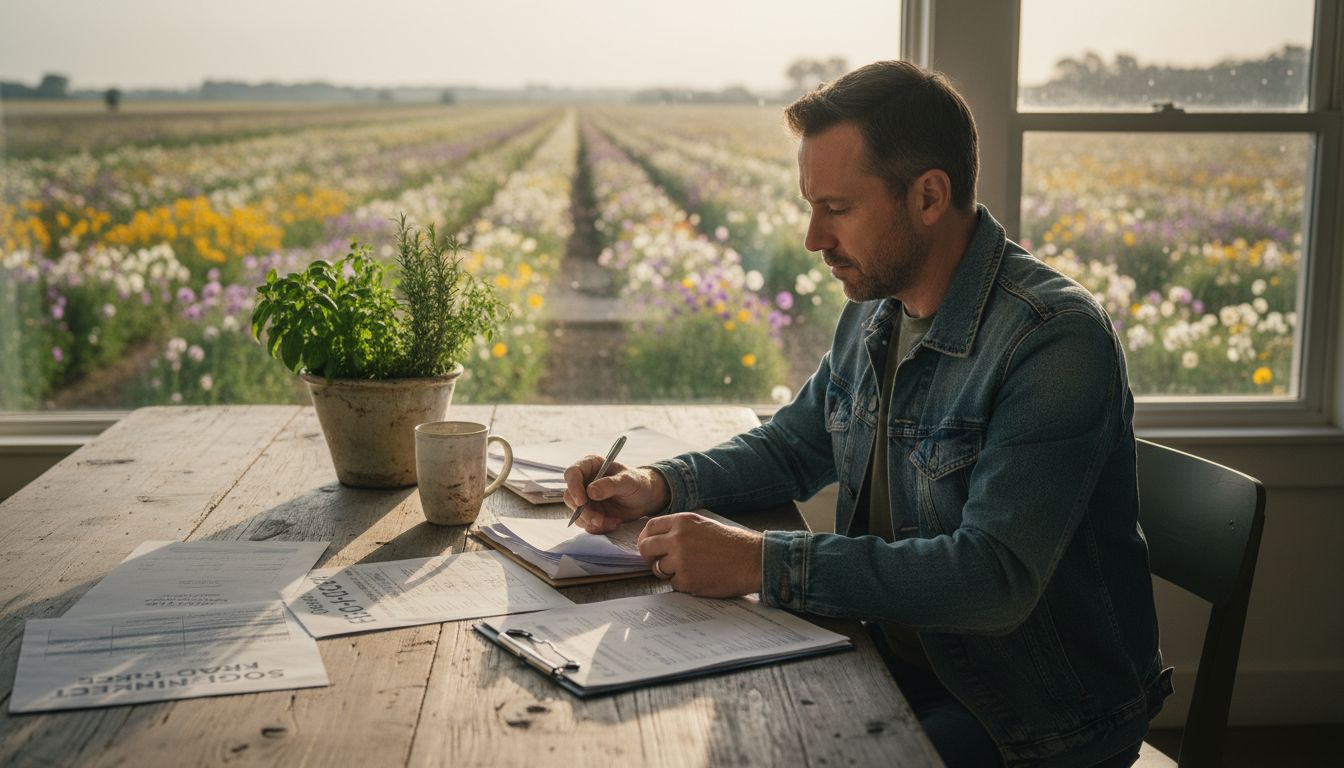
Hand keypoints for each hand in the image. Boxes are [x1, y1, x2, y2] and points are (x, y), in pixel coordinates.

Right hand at [563, 457, 669, 533]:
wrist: (645, 498)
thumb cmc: (637, 482)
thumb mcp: (628, 481)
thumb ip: (610, 484)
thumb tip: (591, 492)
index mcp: (590, 466)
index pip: (572, 474)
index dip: (573, 487)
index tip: (582, 501)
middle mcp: (584, 482)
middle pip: (570, 497)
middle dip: (583, 512)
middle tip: (599, 519)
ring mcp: (586, 499)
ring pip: (577, 514)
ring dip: (593, 522)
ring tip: (614, 521)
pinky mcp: (590, 513)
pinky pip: (587, 524)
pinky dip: (599, 527)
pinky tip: (615, 522)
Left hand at [636, 512, 762, 597]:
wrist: (752, 560)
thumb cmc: (732, 544)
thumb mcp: (703, 525)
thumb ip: (680, 529)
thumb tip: (657, 539)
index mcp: (682, 521)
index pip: (650, 527)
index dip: (646, 538)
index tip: (649, 546)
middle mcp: (678, 538)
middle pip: (646, 548)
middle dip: (650, 557)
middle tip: (659, 562)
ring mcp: (680, 560)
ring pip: (658, 568)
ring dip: (669, 571)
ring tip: (691, 569)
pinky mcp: (686, 579)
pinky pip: (673, 583)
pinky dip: (684, 583)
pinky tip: (701, 577)